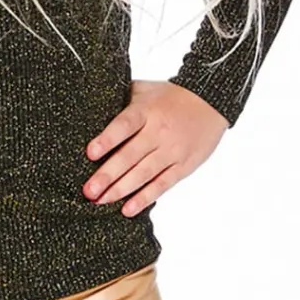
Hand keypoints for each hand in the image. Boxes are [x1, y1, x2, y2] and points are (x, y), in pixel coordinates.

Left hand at [82, 80, 226, 215]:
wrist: (211, 101)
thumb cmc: (170, 97)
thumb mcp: (144, 90)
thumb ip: (120, 100)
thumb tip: (90, 111)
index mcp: (146, 111)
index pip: (124, 126)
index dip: (107, 140)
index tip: (90, 153)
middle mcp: (158, 132)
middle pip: (130, 155)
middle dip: (108, 175)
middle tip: (89, 190)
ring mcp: (172, 151)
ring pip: (144, 174)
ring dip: (121, 189)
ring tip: (100, 201)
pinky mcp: (183, 166)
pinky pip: (162, 185)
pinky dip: (145, 198)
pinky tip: (128, 209)